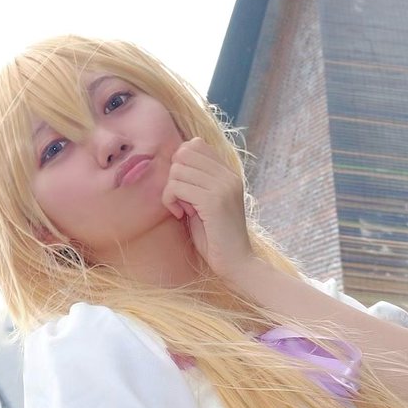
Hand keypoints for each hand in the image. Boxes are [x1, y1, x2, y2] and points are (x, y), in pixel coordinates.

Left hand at [161, 136, 255, 279]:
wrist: (237, 263)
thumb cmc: (216, 237)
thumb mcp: (206, 202)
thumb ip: (196, 181)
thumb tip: (173, 160)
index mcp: (229, 173)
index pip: (195, 144)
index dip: (181, 163)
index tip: (185, 188)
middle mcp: (228, 175)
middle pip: (183, 153)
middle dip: (174, 176)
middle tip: (181, 199)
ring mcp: (222, 186)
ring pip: (177, 170)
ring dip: (171, 192)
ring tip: (183, 209)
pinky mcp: (213, 201)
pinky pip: (176, 187)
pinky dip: (171, 201)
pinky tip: (182, 215)